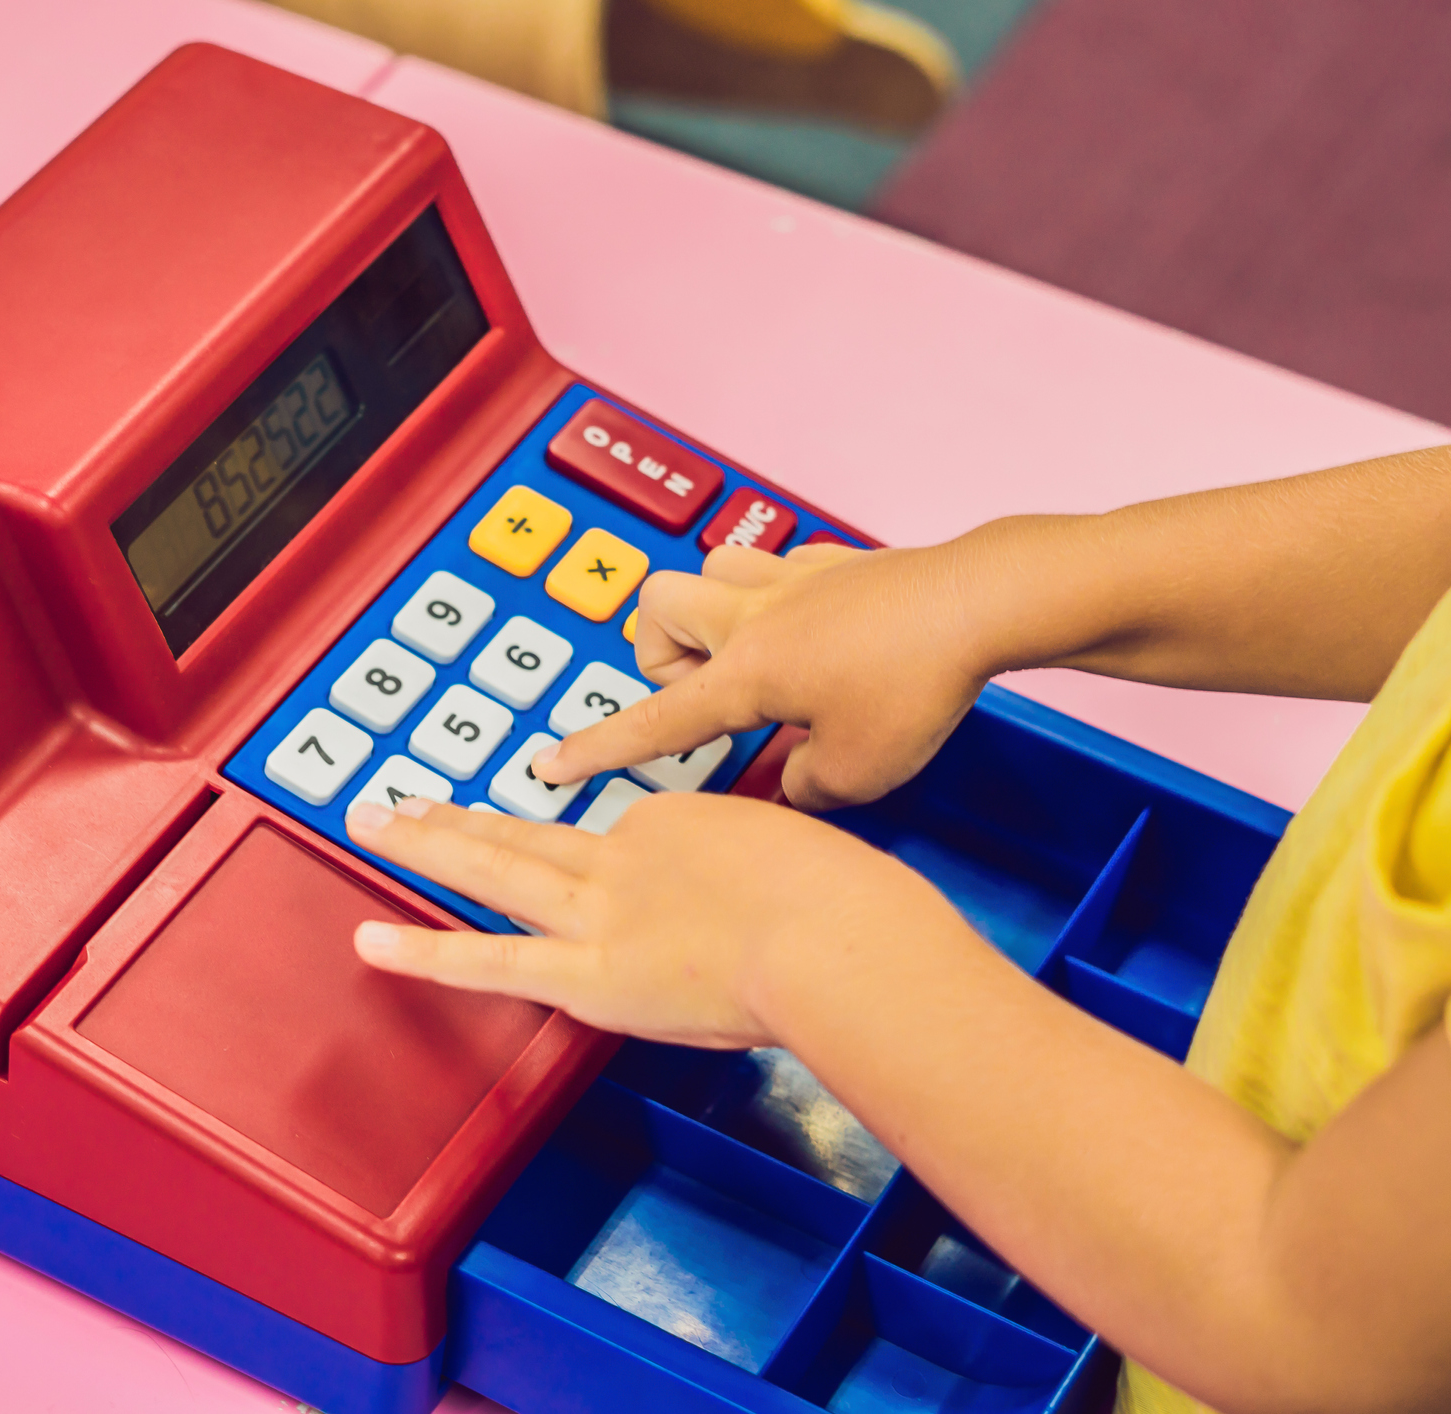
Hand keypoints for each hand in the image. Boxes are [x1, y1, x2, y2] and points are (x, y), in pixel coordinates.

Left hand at [346, 790, 962, 1047]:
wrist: (840, 939)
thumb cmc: (853, 912)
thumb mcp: (815, 863)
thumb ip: (779, 878)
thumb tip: (791, 897)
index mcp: (681, 825)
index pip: (624, 839)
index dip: (603, 854)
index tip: (597, 860)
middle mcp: (627, 857)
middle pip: (527, 833)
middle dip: (460, 816)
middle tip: (403, 797)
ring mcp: (600, 912)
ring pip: (494, 869)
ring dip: (426, 845)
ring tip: (371, 824)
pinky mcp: (588, 973)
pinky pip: (490, 960)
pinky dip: (426, 954)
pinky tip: (372, 945)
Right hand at [534, 540, 987, 810]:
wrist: (981, 603)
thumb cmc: (918, 686)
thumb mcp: (857, 773)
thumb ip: (803, 788)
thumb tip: (793, 777)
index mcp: (744, 674)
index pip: (653, 720)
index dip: (599, 749)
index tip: (553, 764)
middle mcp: (752, 615)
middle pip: (656, 608)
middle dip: (662, 654)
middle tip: (706, 692)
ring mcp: (791, 578)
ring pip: (708, 573)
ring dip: (712, 616)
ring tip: (755, 658)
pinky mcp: (834, 561)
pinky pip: (778, 570)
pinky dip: (780, 602)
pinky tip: (822, 633)